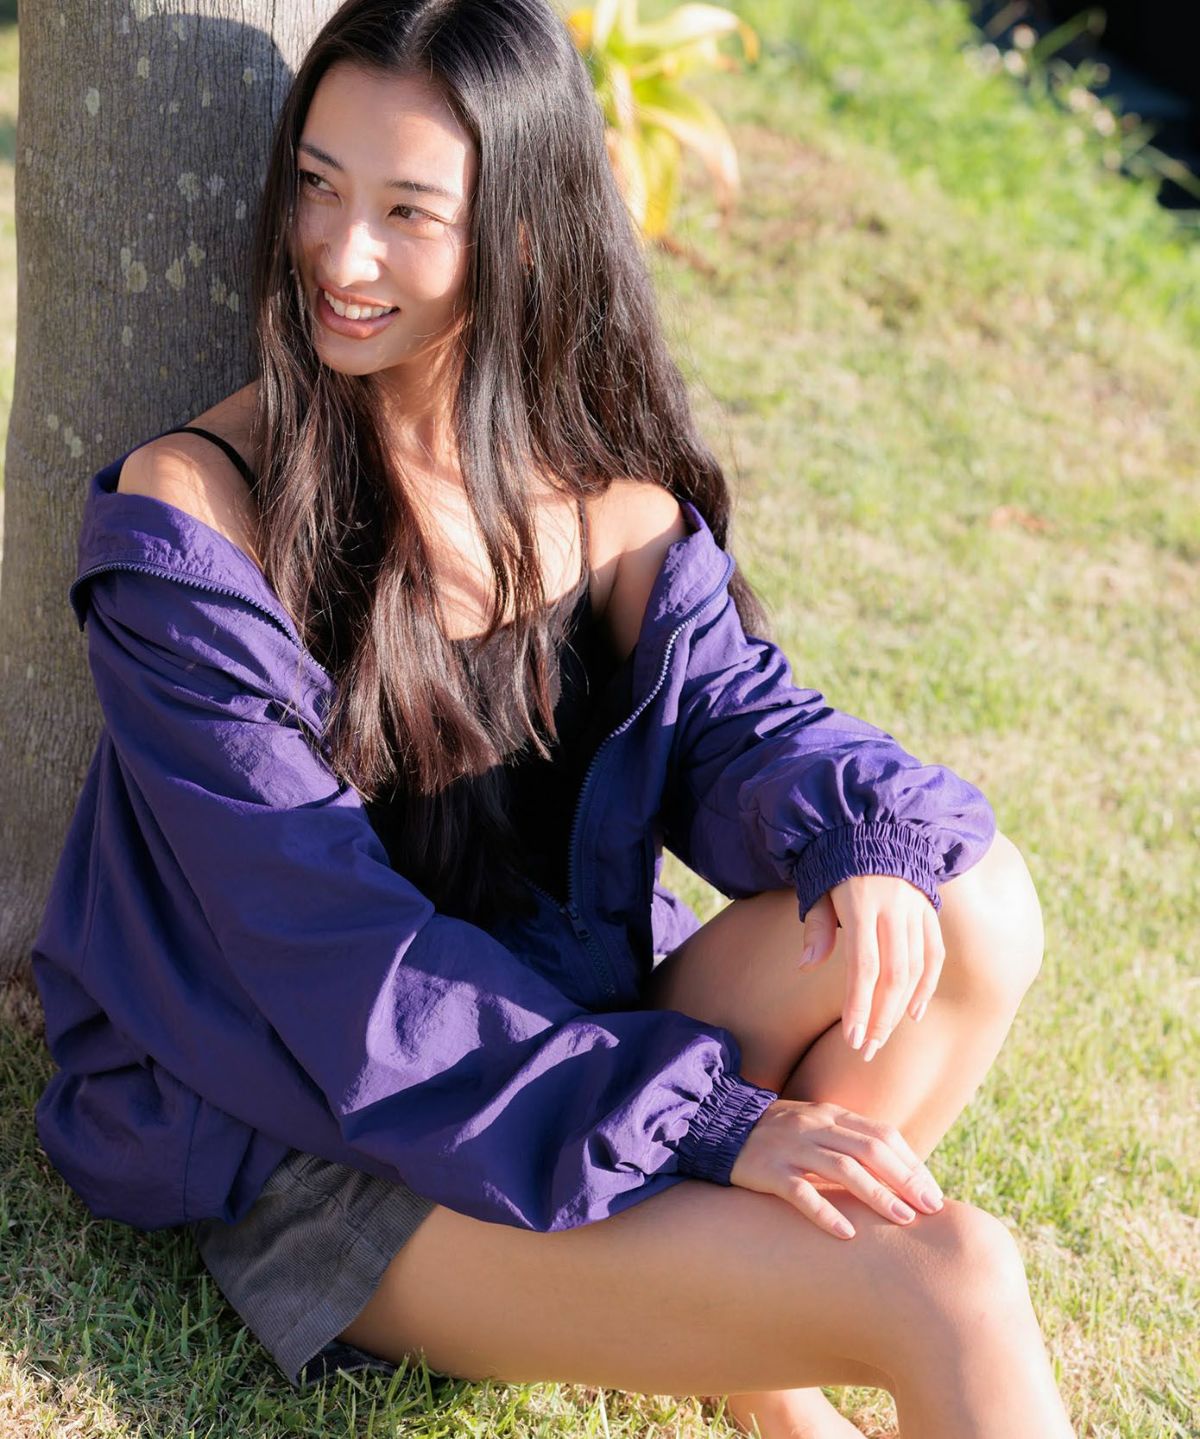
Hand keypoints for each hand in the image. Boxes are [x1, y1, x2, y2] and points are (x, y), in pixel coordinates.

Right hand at [728, 1098, 944, 1238]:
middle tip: (930, 1208)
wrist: (717, 1128)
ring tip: (902, 1220)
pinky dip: (825, 1212)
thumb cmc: (776, 1136)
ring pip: (842, 1168)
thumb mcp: (814, 1128)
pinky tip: (846, 1233)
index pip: (882, 1134)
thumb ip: (848, 1142)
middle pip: (870, 1149)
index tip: (932, 1192)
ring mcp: (790, 1147)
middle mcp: (814, 1126)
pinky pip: (800, 1191)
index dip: (911, 1163)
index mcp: (830, 1114)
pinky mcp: (767, 1169)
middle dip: (905, 1179)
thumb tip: (895, 1173)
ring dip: (877, 1195)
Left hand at [799, 875, 945, 1060]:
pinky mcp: (928, 911)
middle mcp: (893, 910)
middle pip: (893, 975)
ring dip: (900, 1008)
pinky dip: (927, 985)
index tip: (851, 1037)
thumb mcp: (817, 889)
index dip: (858, 1005)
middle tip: (866, 1048)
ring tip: (882, 1036)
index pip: (863, 966)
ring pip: (915, 969)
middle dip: (880, 1017)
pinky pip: (934, 954)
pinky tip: (914, 1012)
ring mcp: (915, 910)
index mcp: (861, 905)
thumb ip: (816, 928)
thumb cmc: (835, 865)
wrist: (872, 829)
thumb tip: (806, 966)